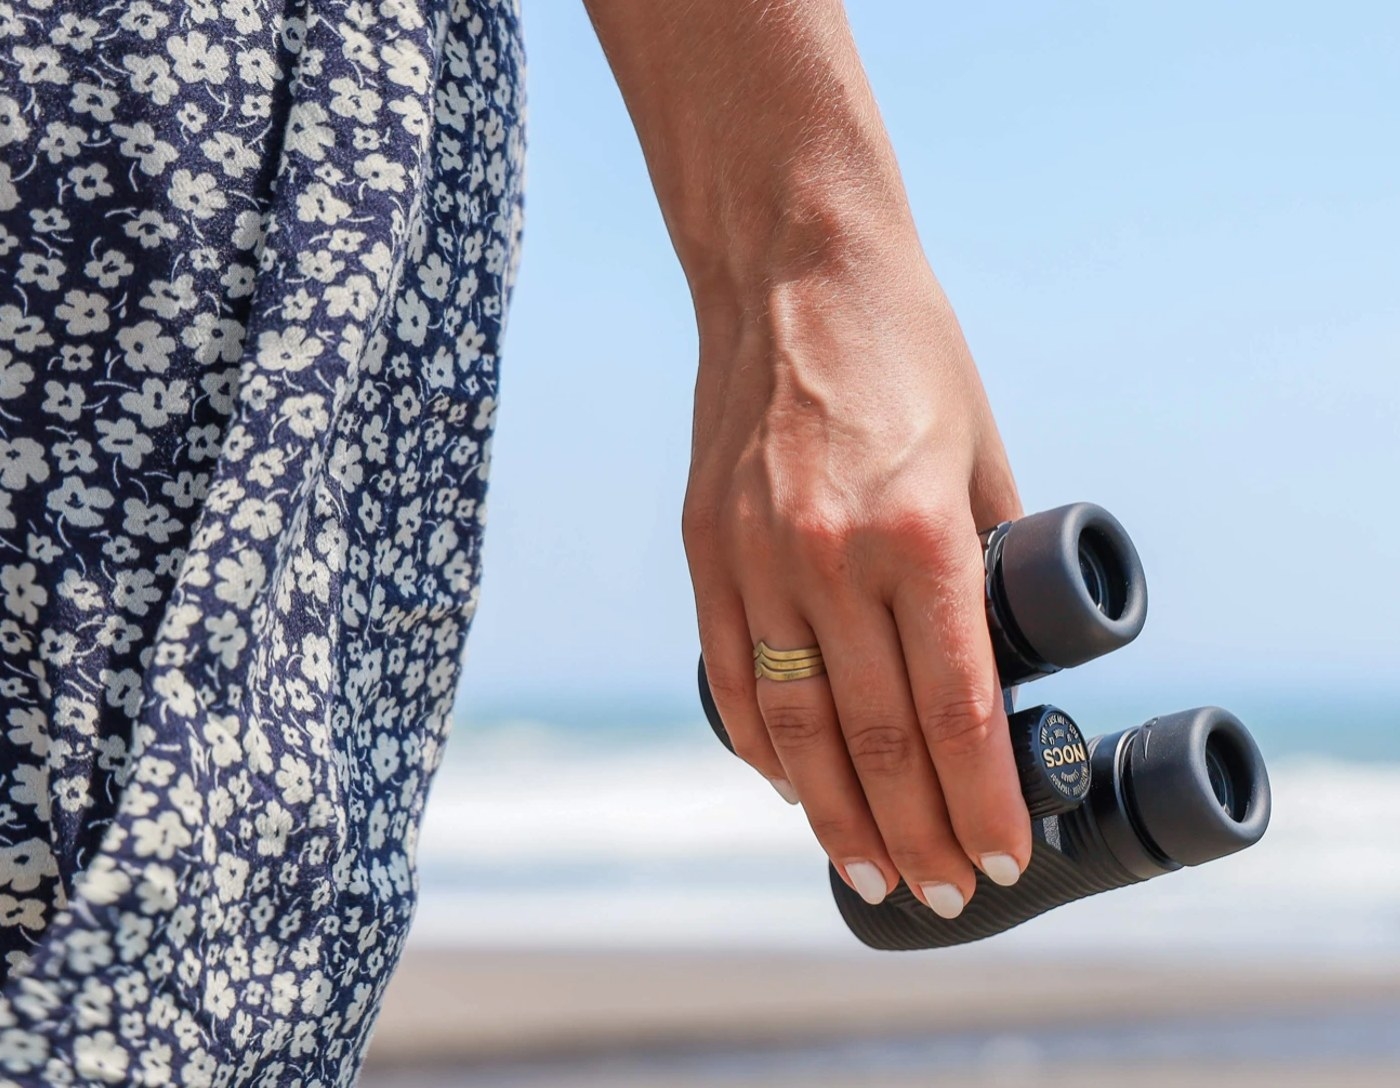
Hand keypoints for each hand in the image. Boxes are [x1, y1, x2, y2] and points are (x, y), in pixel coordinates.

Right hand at [683, 239, 1028, 918]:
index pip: (955, 708)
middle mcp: (829, 557)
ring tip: (871, 869)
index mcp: (916, 533)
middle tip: (947, 889)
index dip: (981, 800)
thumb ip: (993, 554)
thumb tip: (1003, 648)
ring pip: (793, 725)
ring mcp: (754, 557)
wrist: (790, 271)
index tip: (1003, 855)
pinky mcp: (706, 549)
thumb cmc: (905, 351)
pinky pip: (730, 674)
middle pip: (876, 737)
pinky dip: (761, 745)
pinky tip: (791, 787)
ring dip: (835, 813)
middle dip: (918, 831)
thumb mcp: (980, 449)